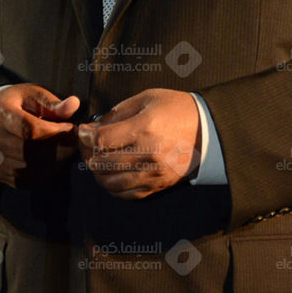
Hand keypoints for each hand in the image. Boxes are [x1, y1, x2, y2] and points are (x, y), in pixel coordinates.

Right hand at [0, 83, 79, 188]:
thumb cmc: (15, 104)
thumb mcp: (33, 95)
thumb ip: (53, 103)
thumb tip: (74, 105)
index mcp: (1, 114)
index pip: (30, 130)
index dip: (55, 133)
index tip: (72, 129)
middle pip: (30, 152)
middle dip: (59, 149)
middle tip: (73, 141)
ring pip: (29, 169)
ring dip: (54, 163)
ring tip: (64, 149)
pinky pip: (25, 180)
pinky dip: (43, 173)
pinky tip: (52, 160)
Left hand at [78, 88, 200, 199]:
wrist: (208, 130)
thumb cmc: (176, 108)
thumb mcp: (147, 98)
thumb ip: (117, 113)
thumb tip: (92, 128)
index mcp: (145, 128)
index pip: (101, 141)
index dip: (85, 137)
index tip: (82, 131)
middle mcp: (149, 154)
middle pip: (101, 163)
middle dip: (87, 153)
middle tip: (86, 144)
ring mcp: (154, 173)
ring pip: (110, 182)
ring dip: (97, 172)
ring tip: (97, 159)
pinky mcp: (158, 186)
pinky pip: (126, 194)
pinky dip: (112, 186)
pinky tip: (111, 173)